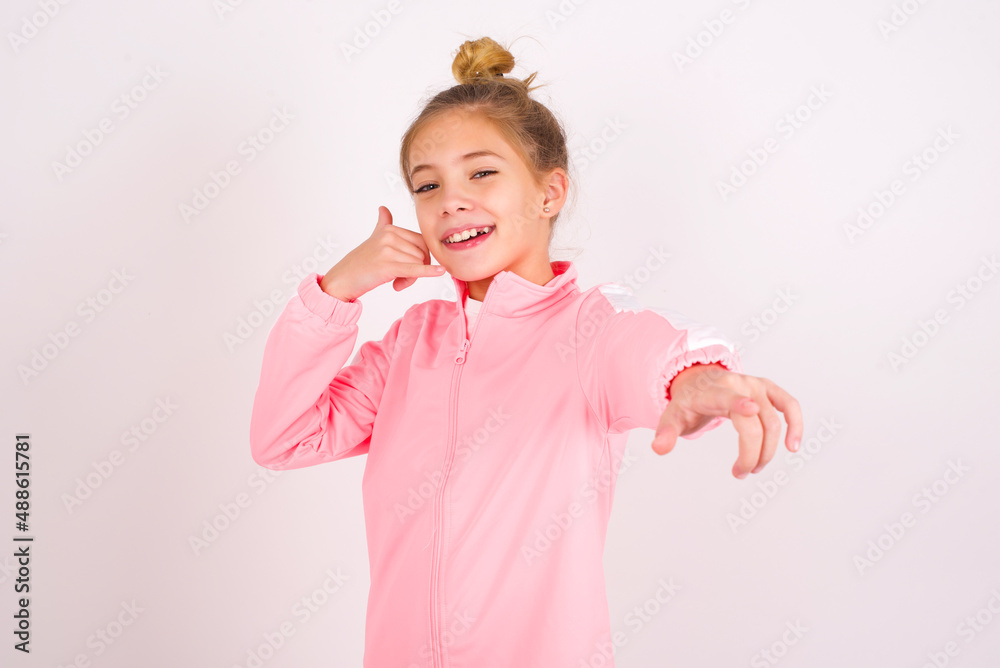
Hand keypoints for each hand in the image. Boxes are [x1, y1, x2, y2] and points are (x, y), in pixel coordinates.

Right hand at [319, 206, 445, 300]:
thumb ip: (383, 224)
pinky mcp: (387, 266)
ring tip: (397, 282)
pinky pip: (414, 269)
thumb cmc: (360, 263)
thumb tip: (383, 208)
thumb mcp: (374, 239)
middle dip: (417, 269)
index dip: (420, 257)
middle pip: (421, 253)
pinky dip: (428, 272)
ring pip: (418, 264)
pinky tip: (440, 272)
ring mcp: (388, 250)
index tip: (409, 269)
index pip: (421, 242)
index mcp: (390, 229)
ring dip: (411, 279)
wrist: (342, 279)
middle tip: (402, 279)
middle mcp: (389, 236)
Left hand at [650, 363, 802, 478]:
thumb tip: (659, 448)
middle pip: (754, 423)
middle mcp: (737, 384)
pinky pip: (789, 405)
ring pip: (773, 421)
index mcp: (712, 391)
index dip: (739, 403)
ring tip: (755, 468)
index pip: (726, 397)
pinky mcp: (768, 389)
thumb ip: (665, 433)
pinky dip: (795, 424)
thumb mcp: (672, 416)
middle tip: (740, 473)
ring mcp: (755, 385)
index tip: (751, 409)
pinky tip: (793, 445)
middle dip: (751, 454)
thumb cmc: (688, 402)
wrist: (699, 380)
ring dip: (768, 450)